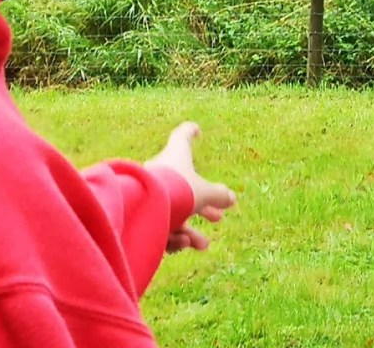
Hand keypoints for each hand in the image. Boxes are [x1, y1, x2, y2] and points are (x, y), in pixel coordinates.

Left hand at [145, 122, 235, 251]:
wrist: (141, 210)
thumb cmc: (177, 190)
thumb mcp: (204, 193)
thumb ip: (219, 196)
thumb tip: (231, 198)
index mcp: (175, 156)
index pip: (182, 138)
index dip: (190, 133)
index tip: (197, 130)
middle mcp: (161, 172)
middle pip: (184, 187)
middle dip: (203, 206)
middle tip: (218, 217)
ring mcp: (150, 194)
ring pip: (173, 213)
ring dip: (190, 230)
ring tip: (203, 244)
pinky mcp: (141, 215)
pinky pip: (160, 226)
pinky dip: (173, 236)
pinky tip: (183, 243)